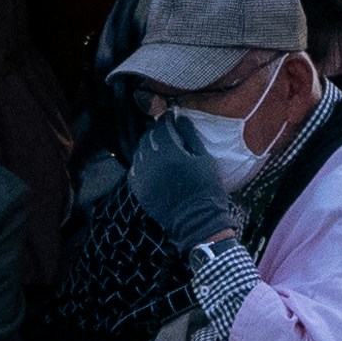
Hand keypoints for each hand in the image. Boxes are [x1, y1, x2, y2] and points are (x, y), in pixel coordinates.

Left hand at [126, 116, 233, 251]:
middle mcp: (152, 162)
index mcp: (170, 153)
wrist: (196, 222)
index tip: (171, 119)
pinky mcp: (139, 190)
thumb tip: (179, 118)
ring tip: (160, 150)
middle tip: (166, 134)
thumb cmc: (205, 190)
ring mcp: (143, 177)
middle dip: (156, 132)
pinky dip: (142, 164)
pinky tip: (153, 166)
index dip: (166, 120)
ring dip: (148, 147)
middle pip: (148, 137)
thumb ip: (190, 136)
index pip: (161, 126)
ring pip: (139, 152)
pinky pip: (135, 169)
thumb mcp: (205, 159)